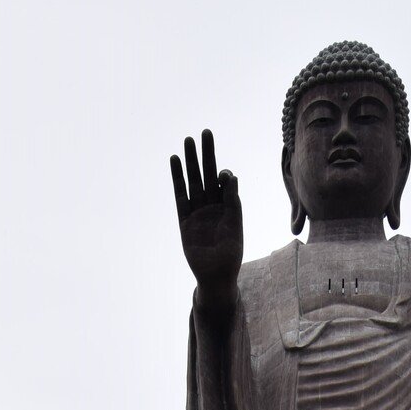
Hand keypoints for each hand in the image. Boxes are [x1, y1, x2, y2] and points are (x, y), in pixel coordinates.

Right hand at [170, 128, 242, 315]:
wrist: (216, 276)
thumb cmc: (230, 255)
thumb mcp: (235, 226)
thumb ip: (233, 202)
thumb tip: (231, 177)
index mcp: (227, 206)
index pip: (224, 182)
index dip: (223, 174)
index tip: (223, 173)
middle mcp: (211, 206)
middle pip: (207, 174)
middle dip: (206, 154)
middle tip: (204, 133)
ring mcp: (197, 211)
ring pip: (193, 181)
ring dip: (190, 162)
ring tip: (187, 141)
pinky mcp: (184, 219)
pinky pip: (180, 195)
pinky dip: (177, 179)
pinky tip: (175, 161)